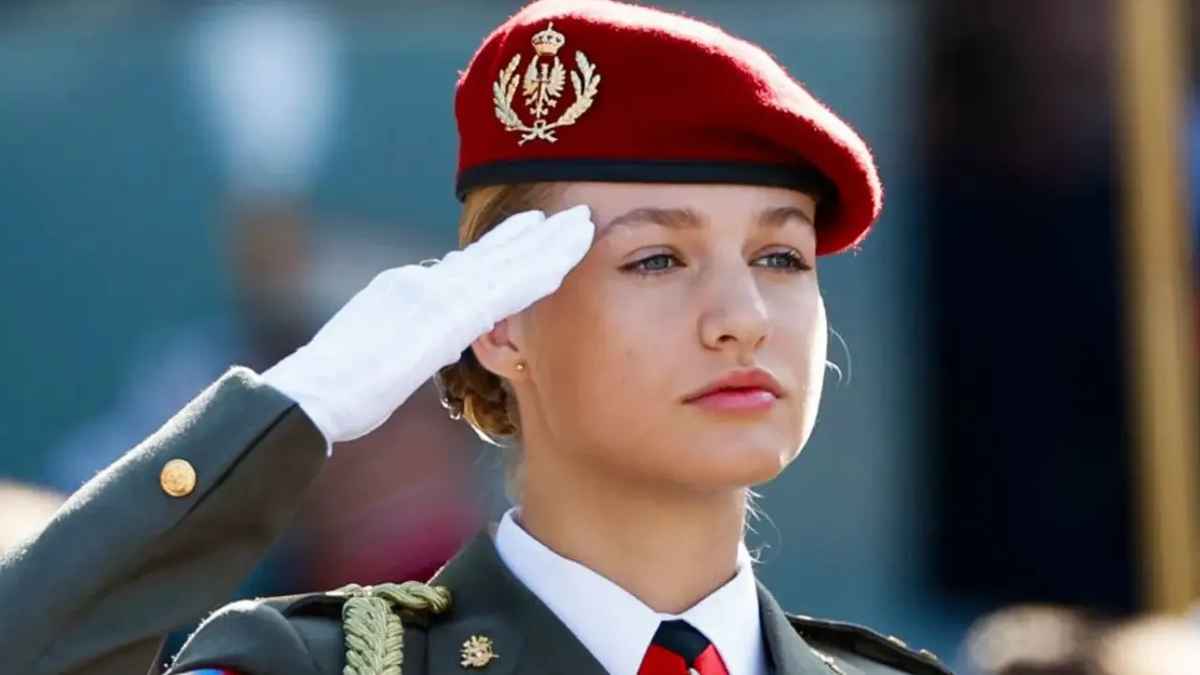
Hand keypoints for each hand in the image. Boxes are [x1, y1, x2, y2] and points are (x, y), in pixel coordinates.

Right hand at [262, 204, 593, 448]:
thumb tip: (425, 336)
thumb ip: (404, 335)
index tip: (534, 228)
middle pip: (492, 252)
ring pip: (505, 263)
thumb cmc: (333, 388)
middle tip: (572, 215)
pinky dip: (534, 273)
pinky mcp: (441, 317)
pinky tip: (563, 263)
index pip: (467, 263)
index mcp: (405, 289)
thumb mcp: (373, 351)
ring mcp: (432, 294)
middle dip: (536, 233)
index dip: (506, 244)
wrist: (309, 394)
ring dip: (548, 242)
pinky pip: (502, 291)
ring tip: (581, 222)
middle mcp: (422, 282)